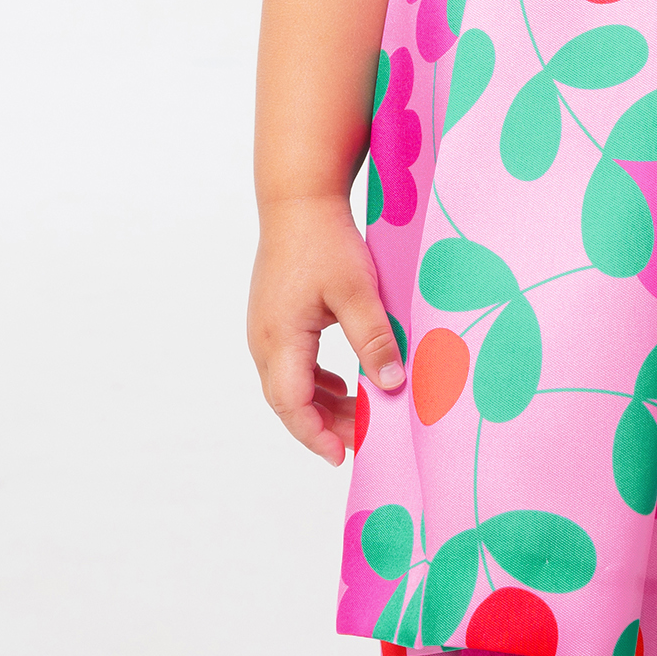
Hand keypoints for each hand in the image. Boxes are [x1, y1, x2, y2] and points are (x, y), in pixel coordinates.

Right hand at [248, 193, 405, 464]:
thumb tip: (392, 384)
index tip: (344, 455)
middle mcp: (264, 340)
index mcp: (280, 339)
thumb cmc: (324, 240)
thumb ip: (373, 338)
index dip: (317, 435)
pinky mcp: (274, 317)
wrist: (298, 199)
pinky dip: (315, 382)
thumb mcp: (356, 290)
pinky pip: (291, 365)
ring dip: (321, 404)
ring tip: (360, 415)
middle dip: (325, 425)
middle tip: (365, 437)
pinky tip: (342, 384)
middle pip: (289, 401)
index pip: (293, 405)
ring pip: (289, 384)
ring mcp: (266, 329)